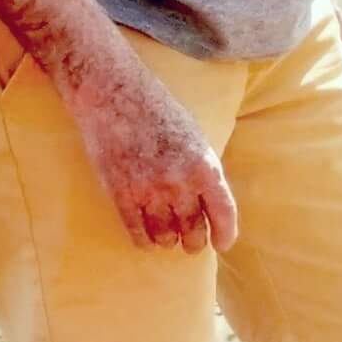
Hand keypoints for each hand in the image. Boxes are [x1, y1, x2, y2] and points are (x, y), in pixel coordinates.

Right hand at [68, 50, 238, 255]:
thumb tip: (211, 203)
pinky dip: (145, 240)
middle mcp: (180, 182)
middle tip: (193, 243)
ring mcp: (149, 190)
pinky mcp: (121, 194)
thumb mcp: (196, 139)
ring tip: (170, 238)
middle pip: (194, 229)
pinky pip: (137, 230)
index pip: (224, 212)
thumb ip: (203, 171)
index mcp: (204, 165)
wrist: (115, 98)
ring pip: (165, 234)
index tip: (223, 244)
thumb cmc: (160, 114)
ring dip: (169, 240)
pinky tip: (148, 240)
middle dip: (195, 242)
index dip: (226, 233)